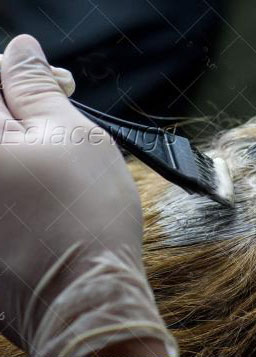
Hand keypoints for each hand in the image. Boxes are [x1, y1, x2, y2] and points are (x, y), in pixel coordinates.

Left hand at [0, 35, 176, 355]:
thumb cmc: (86, 215)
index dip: (22, 75)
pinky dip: (17, 174)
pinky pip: (1, 187)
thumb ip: (37, 88)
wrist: (83, 294)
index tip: (60, 86)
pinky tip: (47, 187)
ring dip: (22, 141)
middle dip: (22, 107)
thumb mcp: (72, 136)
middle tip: (63, 119)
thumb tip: (23, 48)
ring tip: (61, 159)